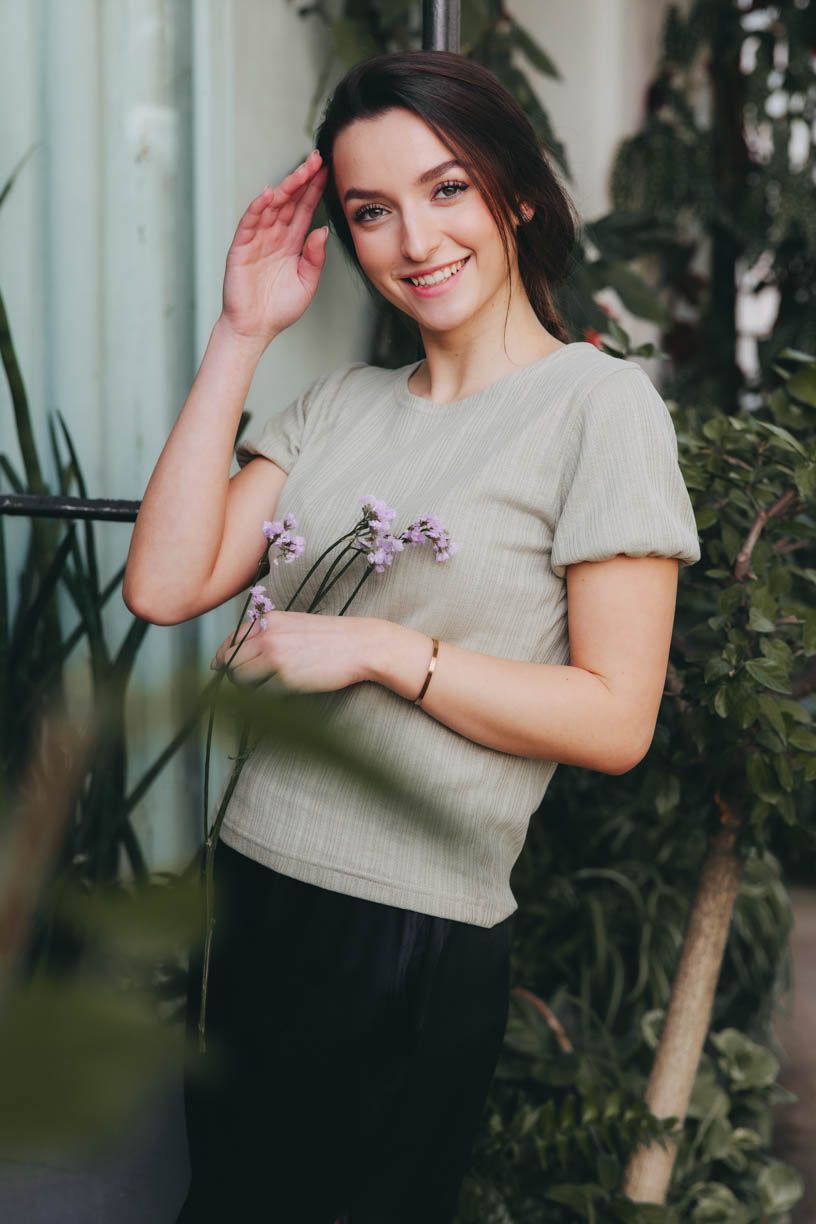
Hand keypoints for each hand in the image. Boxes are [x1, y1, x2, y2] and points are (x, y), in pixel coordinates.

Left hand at [210, 611, 375, 693]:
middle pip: (230, 662)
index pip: (230, 640)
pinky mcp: (285, 679)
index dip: (223, 657)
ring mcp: (274, 658)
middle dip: (234, 675)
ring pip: (240, 680)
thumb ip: (268, 634)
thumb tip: (237, 654)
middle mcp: (267, 637)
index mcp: (269, 621)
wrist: (360, 646)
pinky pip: (261, 694)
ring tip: (267, 686)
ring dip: (247, 688)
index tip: (222, 667)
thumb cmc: (331, 638)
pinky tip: (283, 691)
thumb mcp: (295, 624)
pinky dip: (266, 696)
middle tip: (247, 682)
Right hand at [220, 150, 329, 345]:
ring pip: (271, 206)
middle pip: (290, 201)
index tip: (328, 170)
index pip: (305, 209)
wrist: (255, 328)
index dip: (315, 190)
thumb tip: (324, 231)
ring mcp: (257, 239)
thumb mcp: (307, 282)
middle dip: (302, 180)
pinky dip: (257, 208)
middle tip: (316, 159)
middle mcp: (275, 236)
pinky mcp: (242, 248)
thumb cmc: (280, 308)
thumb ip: (315, 257)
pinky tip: (268, 194)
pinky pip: (250, 223)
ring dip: (284, 188)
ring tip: (299, 172)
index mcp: (292, 242)